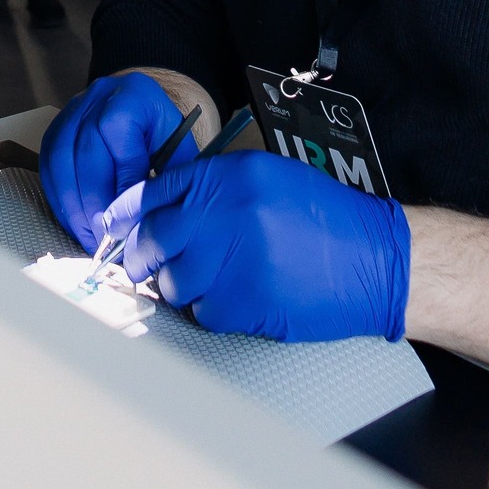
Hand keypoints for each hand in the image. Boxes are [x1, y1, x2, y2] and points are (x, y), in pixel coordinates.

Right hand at [39, 72, 199, 250]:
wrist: (144, 113)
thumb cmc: (164, 138)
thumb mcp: (179, 151)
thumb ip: (168, 178)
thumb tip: (154, 219)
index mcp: (134, 94)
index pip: (117, 135)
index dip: (122, 182)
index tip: (129, 220)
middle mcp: (98, 96)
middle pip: (86, 152)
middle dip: (95, 202)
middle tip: (106, 237)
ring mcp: (71, 112)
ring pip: (61, 162)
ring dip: (74, 206)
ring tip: (90, 237)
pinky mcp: (54, 131)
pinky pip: (48, 169)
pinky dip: (61, 201)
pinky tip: (77, 223)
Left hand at [120, 151, 410, 342]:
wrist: (376, 258)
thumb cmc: (324, 218)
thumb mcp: (267, 178)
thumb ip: (213, 188)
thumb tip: (158, 210)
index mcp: (228, 176)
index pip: (152, 194)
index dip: (125, 214)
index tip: (113, 228)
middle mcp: (224, 213)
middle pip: (151, 240)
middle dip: (142, 257)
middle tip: (146, 264)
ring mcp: (232, 261)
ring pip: (172, 282)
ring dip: (182, 286)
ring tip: (212, 281)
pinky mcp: (244, 303)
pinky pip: (202, 312)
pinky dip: (211, 310)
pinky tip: (238, 297)